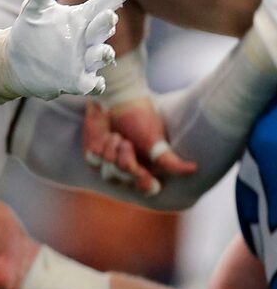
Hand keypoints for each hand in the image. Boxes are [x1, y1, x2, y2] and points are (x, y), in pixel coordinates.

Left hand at [3, 0, 124, 99]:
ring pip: (102, 56)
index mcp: (82, 17)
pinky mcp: (78, 80)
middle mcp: (87, 37)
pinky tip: (95, 83)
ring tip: (100, 51)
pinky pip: (93, 84)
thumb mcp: (35, 9)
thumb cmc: (33, 31)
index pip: (102, 4)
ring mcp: (84, 59)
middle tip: (108, 17)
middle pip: (104, 28)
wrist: (18, 62)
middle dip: (107, 24)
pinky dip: (96, 84)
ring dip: (103, 54)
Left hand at [80, 97, 195, 196]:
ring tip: (117, 136)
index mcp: (149, 166)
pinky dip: (101, 149)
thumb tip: (194, 169)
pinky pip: (94, 164)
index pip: (149, 189)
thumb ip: (169, 161)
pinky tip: (105, 137)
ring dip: (112, 153)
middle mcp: (130, 169)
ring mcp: (111, 164)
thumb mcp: (156, 141)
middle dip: (125, 161)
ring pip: (108, 174)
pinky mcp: (94, 157)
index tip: (142, 172)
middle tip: (126, 142)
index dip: (144, 182)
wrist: (115, 99)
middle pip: (125, 181)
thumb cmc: (140, 117)